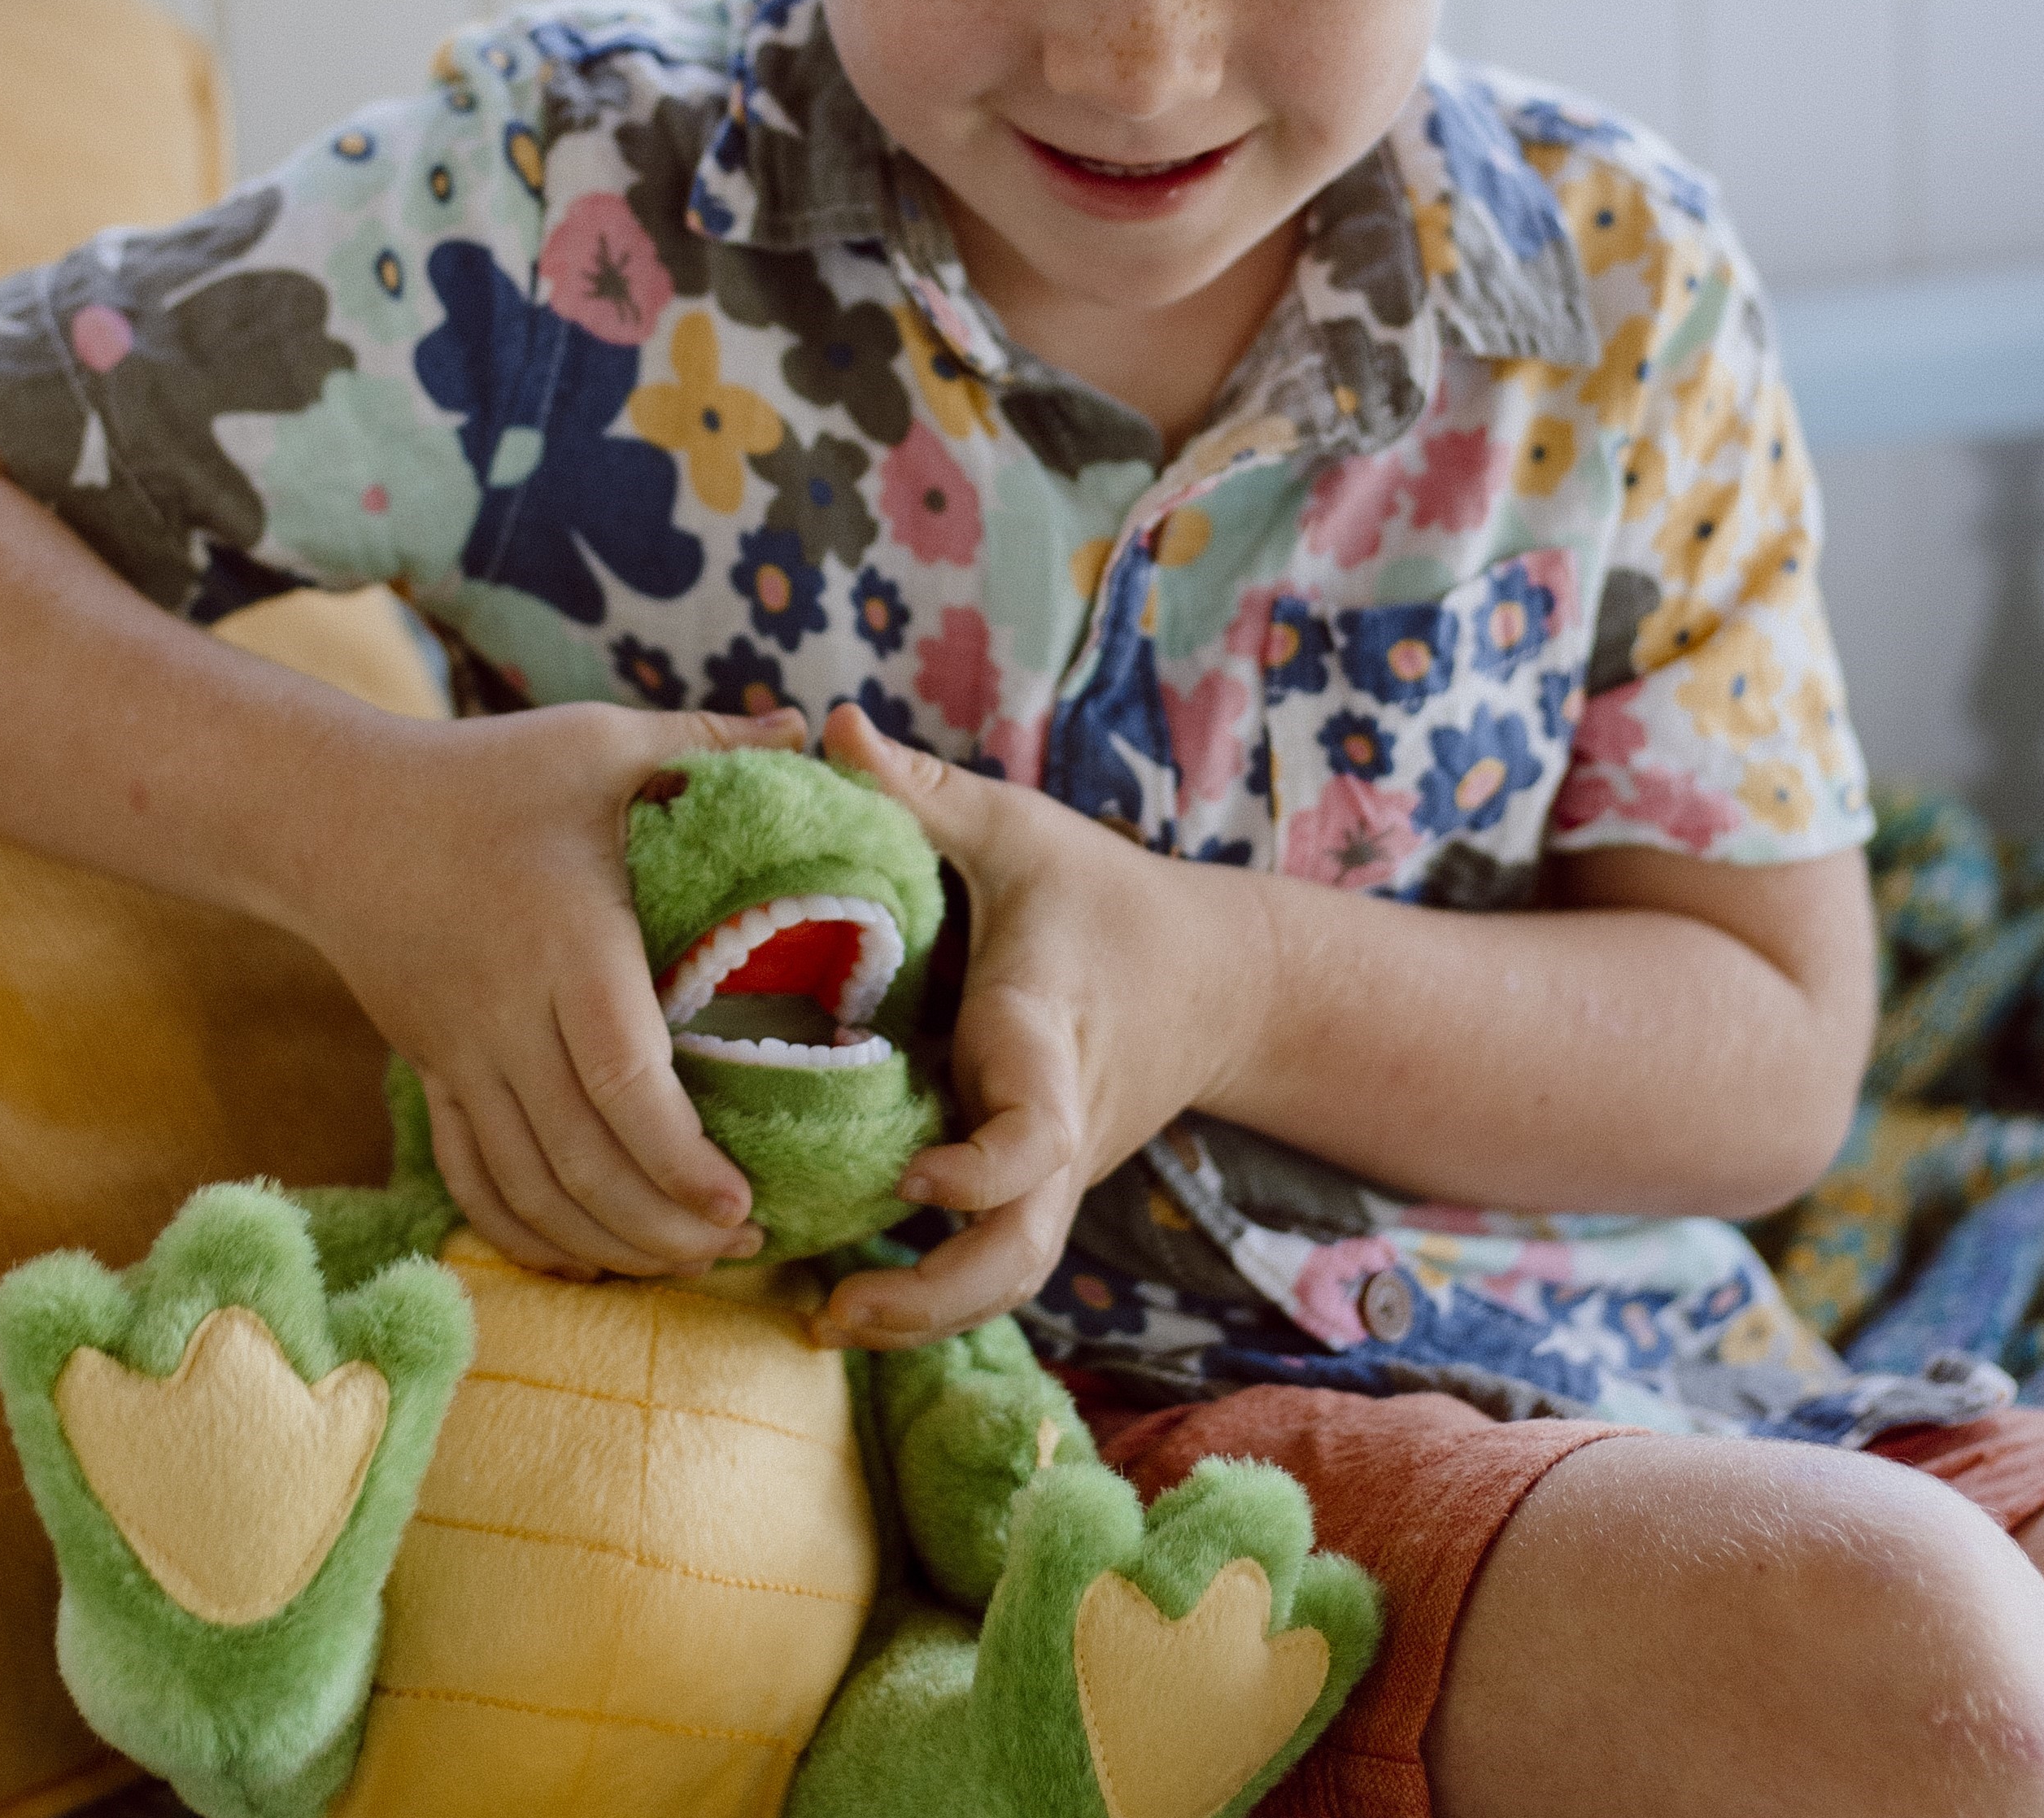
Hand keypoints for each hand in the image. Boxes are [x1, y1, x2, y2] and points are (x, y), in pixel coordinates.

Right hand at [284, 699, 805, 1279]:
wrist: (332, 815)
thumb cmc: (483, 773)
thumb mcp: (595, 741)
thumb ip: (702, 741)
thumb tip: (810, 724)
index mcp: (564, 942)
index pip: (622, 1078)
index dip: (681, 1157)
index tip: (742, 1202)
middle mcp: (506, 1015)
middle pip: (581, 1157)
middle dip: (662, 1225)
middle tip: (743, 1244)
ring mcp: (458, 1055)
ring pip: (529, 1186)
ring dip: (606, 1242)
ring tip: (686, 1262)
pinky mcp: (431, 1073)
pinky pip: (471, 1178)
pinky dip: (526, 1234)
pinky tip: (584, 1261)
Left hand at [810, 705, 1256, 1347]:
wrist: (1220, 980)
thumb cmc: (1102, 895)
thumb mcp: (1019, 831)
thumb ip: (922, 790)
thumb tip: (829, 725)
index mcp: (1046, 1039)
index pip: (1032, 1136)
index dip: (978, 1172)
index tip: (910, 1178)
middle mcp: (1056, 1125)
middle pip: (1019, 1253)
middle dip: (933, 1299)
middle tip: (829, 1309)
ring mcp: (1055, 1171)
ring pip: (1009, 1276)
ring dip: (923, 1315)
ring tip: (823, 1319)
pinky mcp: (1044, 1188)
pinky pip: (995, 1255)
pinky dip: (930, 1289)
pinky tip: (841, 1290)